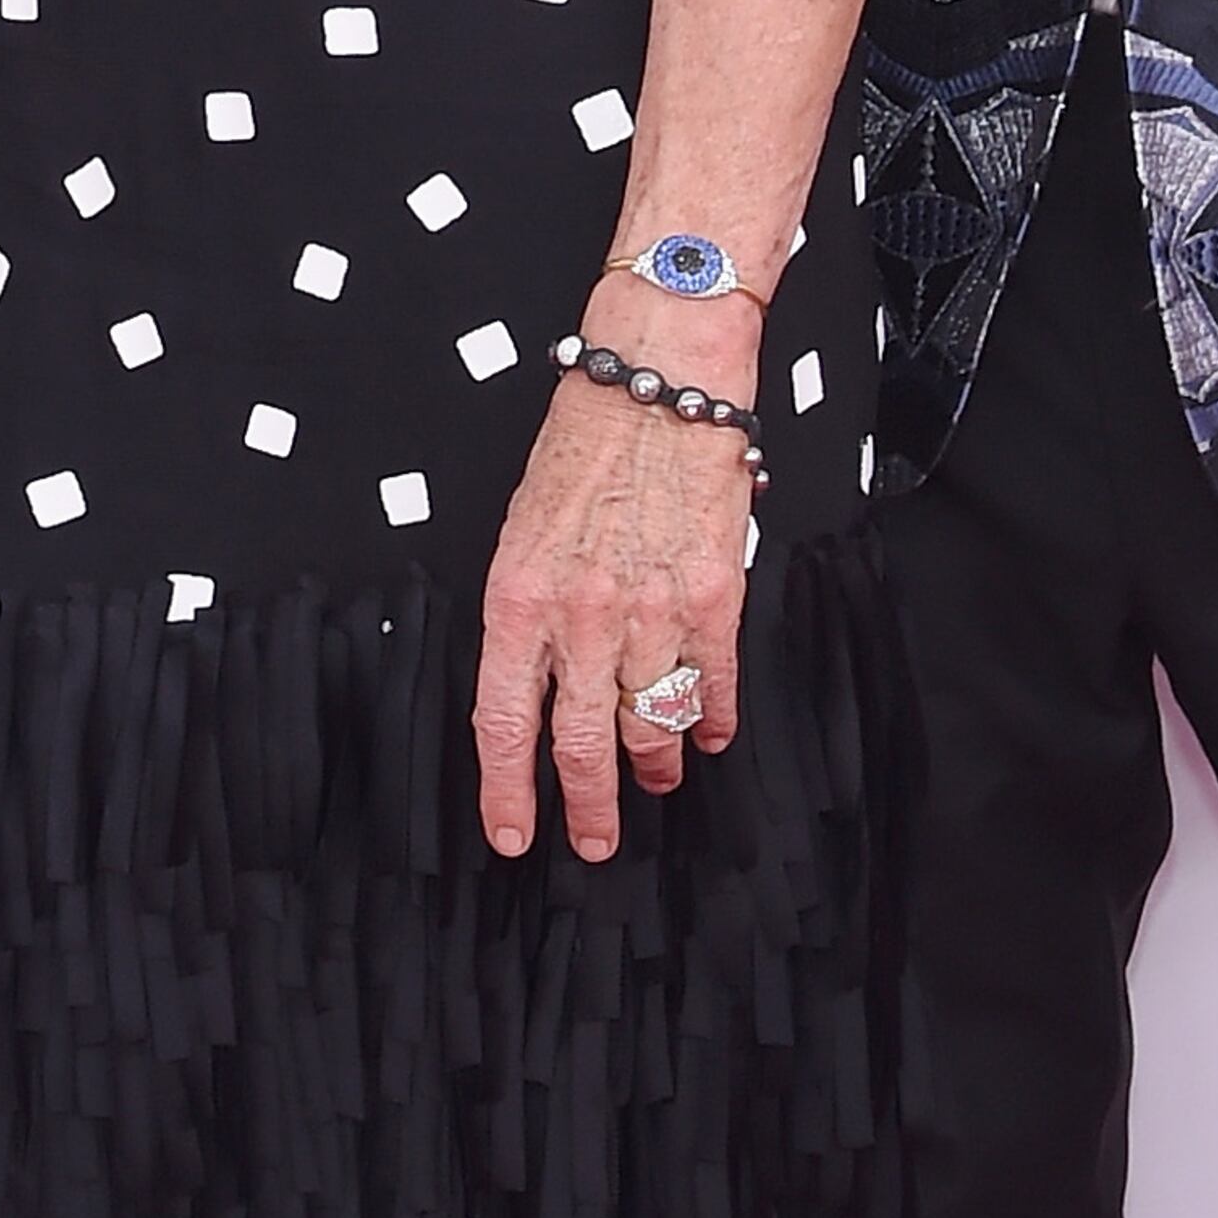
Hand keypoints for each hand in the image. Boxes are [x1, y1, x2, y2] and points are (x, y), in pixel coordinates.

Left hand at [474, 375, 750, 859]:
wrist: (657, 377)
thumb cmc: (584, 443)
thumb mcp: (521, 530)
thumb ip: (528, 614)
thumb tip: (541, 685)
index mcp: (518, 598)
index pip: (503, 721)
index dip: (509, 791)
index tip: (512, 835)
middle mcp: (581, 616)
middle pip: (583, 743)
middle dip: (590, 807)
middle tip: (596, 840)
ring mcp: (652, 610)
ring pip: (652, 723)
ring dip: (656, 763)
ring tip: (658, 777)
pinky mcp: (714, 595)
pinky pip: (712, 683)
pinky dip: (713, 719)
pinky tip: (711, 735)